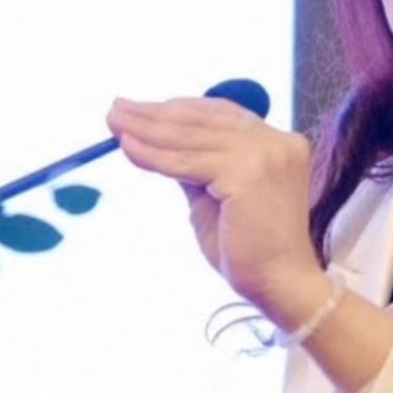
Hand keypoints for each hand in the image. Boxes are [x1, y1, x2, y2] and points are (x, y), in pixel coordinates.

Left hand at [106, 96, 322, 306]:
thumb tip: (158, 143)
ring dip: (146, 128)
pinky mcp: (244, 173)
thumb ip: (196, 167)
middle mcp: (275, 141)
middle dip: (154, 113)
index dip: (178, 108)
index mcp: (277, 142)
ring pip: (190, 137)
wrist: (279, 285)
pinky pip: (185, 161)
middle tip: (116, 109)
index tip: (142, 109)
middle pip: (202, 118)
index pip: (220, 113)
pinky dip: (152, 154)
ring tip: (113, 121)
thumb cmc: (249, 250)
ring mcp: (263, 154)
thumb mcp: (216, 197)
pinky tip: (126, 147)